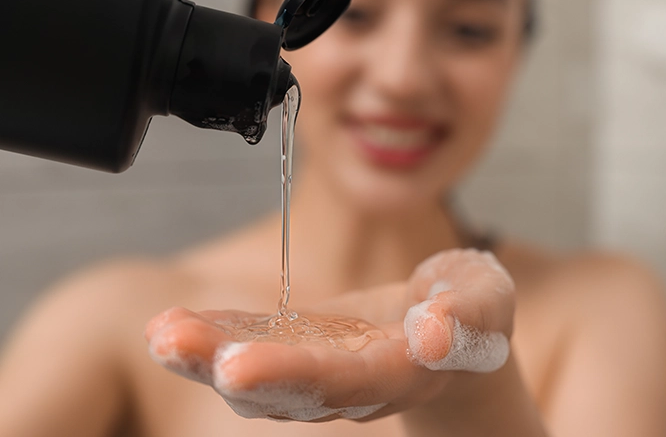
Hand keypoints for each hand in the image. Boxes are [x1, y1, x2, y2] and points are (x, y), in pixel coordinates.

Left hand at [145, 249, 515, 422]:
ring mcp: (318, 372)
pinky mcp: (296, 349)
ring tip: (161, 332)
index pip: (350, 379)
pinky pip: (251, 349)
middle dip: (231, 369)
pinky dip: (212, 340)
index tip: (237, 364)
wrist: (443, 327)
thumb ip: (467, 313)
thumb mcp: (484, 296)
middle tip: (174, 344)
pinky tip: (171, 325)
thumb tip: (433, 331)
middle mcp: (354, 386)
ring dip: (206, 358)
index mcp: (403, 372)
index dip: (297, 373)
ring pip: (260, 378)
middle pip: (291, 389)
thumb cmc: (468, 307)